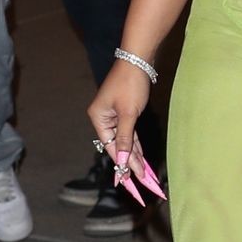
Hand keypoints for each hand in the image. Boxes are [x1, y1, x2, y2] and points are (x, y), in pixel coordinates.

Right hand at [88, 61, 151, 177]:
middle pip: (117, 145)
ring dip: (134, 155)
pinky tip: (141, 157)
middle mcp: (103, 118)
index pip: (110, 146)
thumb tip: (124, 159)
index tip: (128, 179)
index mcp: (98, 119)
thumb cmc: (130, 84)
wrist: (137, 60)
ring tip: (143, 173)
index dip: (121, 163)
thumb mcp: (128, 113)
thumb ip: (125, 137)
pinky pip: (129, 133)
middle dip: (129, 162)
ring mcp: (113, 115)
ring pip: (125, 140)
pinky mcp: (124, 112)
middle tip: (140, 180)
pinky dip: (136, 144)